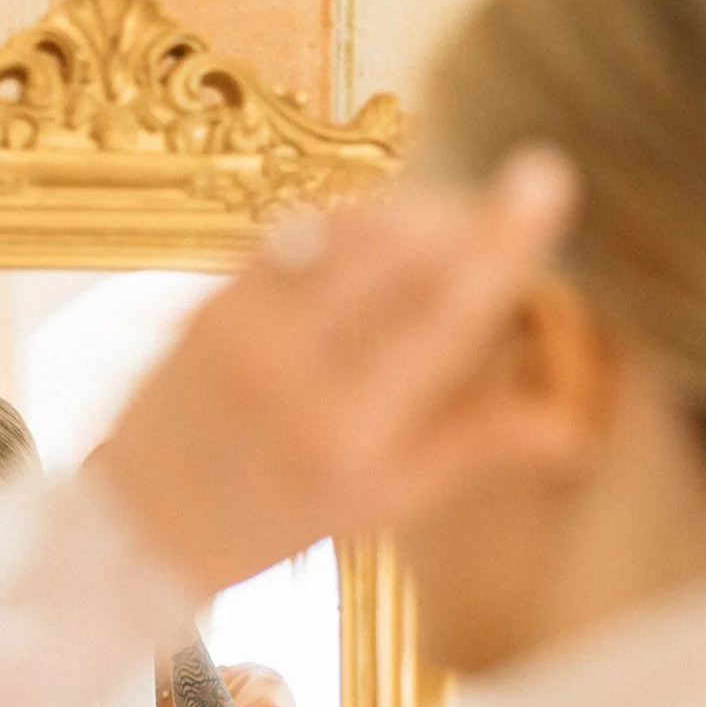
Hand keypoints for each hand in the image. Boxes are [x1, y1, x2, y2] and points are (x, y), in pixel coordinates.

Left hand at [86, 146, 580, 597]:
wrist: (135, 525)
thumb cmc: (265, 525)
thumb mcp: (379, 506)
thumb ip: (472, 450)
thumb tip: (569, 421)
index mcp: (346, 433)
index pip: (443, 315)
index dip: (501, 243)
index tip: (547, 181)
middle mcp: (290, 371)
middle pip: (400, 253)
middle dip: (464, 214)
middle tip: (511, 202)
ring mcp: (240, 327)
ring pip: (347, 230)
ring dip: (412, 208)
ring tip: (453, 220)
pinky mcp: (208, 299)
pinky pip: (294, 232)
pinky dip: (350, 217)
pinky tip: (382, 229)